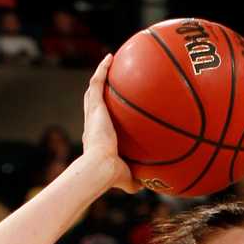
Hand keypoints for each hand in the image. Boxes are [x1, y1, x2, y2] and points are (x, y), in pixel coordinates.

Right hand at [83, 54, 138, 192]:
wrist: (101, 168)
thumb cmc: (112, 175)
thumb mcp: (127, 178)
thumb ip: (137, 181)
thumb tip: (150, 187)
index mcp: (98, 137)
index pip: (99, 122)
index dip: (103, 113)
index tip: (111, 107)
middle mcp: (92, 123)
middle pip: (94, 102)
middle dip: (100, 90)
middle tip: (109, 79)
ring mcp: (92, 114)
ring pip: (93, 89)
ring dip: (100, 74)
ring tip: (109, 61)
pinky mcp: (95, 107)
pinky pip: (97, 82)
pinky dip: (102, 69)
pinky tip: (110, 57)